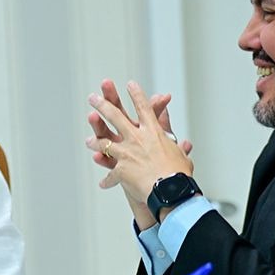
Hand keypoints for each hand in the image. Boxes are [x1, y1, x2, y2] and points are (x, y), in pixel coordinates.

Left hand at [85, 79, 193, 215]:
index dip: (137, 94)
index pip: (144, 107)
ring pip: (104, 141)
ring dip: (96, 140)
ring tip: (89, 141)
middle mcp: (137, 138)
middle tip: (93, 98)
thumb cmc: (179, 174)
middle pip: (115, 115)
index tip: (130, 84)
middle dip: (103, 104)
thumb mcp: (180, 155)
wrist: (170, 190)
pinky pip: (110, 174)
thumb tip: (185, 145)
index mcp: (153, 132)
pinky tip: (103, 183)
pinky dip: (108, 180)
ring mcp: (126, 152)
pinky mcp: (120, 169)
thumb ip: (179, 147)